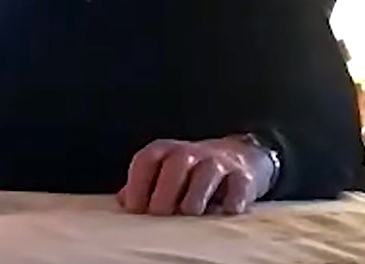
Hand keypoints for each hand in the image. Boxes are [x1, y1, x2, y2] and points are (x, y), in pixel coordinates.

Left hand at [118, 138, 272, 215]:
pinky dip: (231, 201)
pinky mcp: (242, 176)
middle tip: (159, 215)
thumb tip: (121, 203)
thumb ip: (141, 185)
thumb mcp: (161, 172)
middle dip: (164, 193)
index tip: (134, 210)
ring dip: (195, 197)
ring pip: (206, 174)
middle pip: (175, 167)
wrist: (238, 157)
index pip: (146, 161)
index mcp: (164, 150)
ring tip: (189, 213)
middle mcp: (189, 152)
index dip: (137, 185)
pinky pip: (237, 187)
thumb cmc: (189, 172)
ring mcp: (217, 162)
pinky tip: (225, 211)